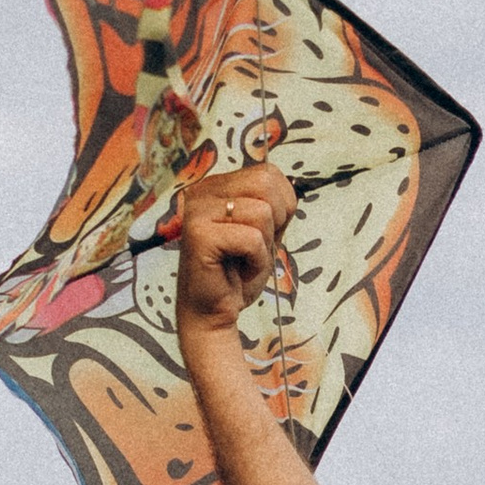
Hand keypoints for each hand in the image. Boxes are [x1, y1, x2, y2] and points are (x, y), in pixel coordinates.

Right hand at [173, 163, 296, 338]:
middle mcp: (203, 191)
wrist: (213, 312)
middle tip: (254, 247)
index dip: (280, 206)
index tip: (259, 234)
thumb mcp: (264, 230)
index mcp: (217, 185)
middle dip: (274, 221)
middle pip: (265, 182)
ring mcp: (198, 210)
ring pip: (261, 211)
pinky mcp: (199, 234)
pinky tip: (239, 270)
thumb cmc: (237, 273)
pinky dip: (256, 261)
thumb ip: (273, 202)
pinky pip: (251, 238)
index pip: (268, 173)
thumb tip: (287, 185)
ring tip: (243, 259)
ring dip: (263, 245)